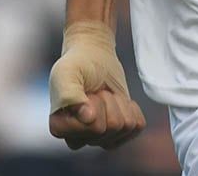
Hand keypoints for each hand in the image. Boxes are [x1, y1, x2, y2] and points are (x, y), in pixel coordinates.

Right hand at [48, 21, 146, 149]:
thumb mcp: (67, 73)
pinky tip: (118, 100)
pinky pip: (137, 126)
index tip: (84, 91)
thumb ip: (70, 94)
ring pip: (124, 127)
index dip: (94, 104)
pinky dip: (132, 108)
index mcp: (60, 129)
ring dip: (119, 103)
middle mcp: (78, 139)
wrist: (94, 57)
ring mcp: (100, 138)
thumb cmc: (77, 65)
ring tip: (104, 93)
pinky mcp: (118, 133)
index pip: (93, 127)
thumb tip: (88, 118)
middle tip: (95, 91)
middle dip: (107, 101)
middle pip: (110, 127)